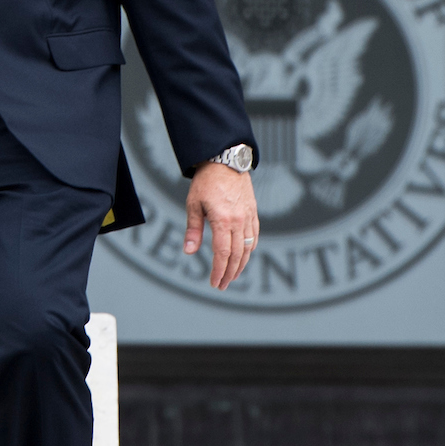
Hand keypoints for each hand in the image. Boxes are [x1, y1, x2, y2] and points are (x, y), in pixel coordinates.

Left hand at [185, 162, 258, 289]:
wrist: (226, 160)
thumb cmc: (206, 181)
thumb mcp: (193, 204)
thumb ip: (193, 229)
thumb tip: (189, 251)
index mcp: (222, 219)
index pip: (222, 253)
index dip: (218, 270)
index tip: (214, 282)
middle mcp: (238, 220)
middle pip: (237, 255)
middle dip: (229, 273)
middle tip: (222, 285)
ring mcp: (248, 217)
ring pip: (248, 248)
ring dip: (241, 265)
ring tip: (232, 276)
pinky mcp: (253, 212)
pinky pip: (254, 236)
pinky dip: (250, 250)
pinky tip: (244, 257)